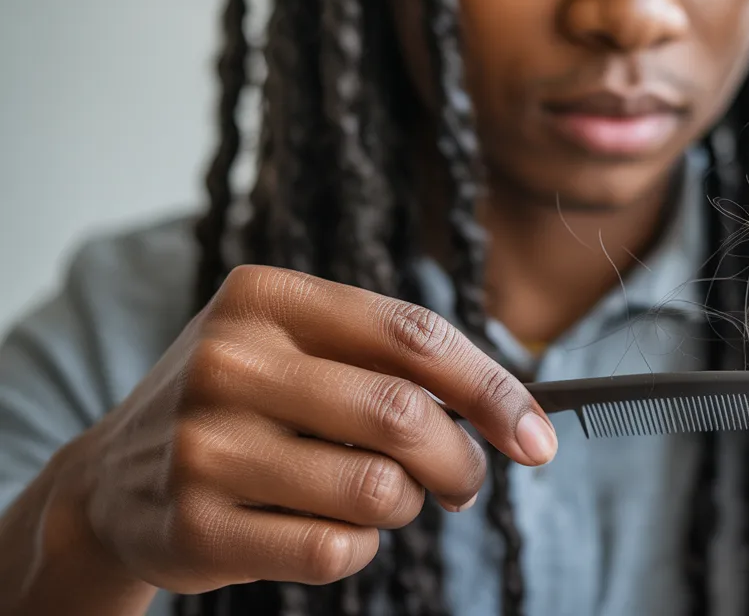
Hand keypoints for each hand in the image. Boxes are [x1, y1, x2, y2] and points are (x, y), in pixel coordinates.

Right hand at [55, 265, 556, 594]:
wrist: (112, 480)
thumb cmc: (242, 404)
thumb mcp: (295, 347)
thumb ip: (391, 362)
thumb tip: (513, 416)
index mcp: (265, 298)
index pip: (412, 334)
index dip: (490, 386)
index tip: (536, 434)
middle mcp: (229, 361)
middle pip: (403, 415)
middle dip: (462, 459)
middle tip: (468, 480)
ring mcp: (207, 445)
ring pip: (377, 490)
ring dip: (408, 506)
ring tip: (386, 500)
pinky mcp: (197, 525)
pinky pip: (335, 550)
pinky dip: (360, 549)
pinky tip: (332, 532)